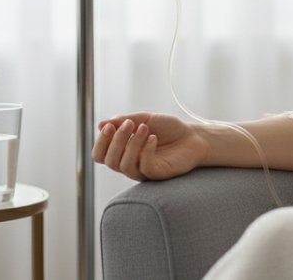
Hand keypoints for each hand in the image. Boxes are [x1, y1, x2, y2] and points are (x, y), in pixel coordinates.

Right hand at [92, 112, 207, 180]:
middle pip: (109, 161)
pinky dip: (146, 150)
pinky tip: (154, 138)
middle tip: (130, 124)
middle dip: (116, 140)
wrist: (193, 136)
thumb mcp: (144, 118)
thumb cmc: (168, 128)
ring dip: (132, 143)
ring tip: (145, 128)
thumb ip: (122, 121)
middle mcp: (130, 163)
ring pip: (125, 165)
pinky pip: (144, 167)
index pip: (100, 155)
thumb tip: (100, 124)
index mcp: (123, 151)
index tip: (110, 126)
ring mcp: (143, 170)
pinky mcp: (157, 174)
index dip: (101, 142)